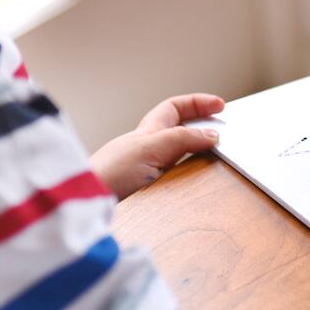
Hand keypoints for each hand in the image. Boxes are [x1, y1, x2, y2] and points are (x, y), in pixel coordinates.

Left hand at [90, 93, 224, 199]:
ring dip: (201, 158)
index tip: (220, 105)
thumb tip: (212, 134)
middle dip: (204, 130)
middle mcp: (149, 150)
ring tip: (219, 160)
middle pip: (182, 132)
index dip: (198, 103)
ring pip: (183, 158)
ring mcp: (150, 173)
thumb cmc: (107, 173)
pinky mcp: (151, 196)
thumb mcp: (150, 147)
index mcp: (148, 132)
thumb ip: (182, 139)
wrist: (84, 205)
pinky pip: (179, 182)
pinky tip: (201, 186)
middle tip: (226, 134)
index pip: (176, 108)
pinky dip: (194, 181)